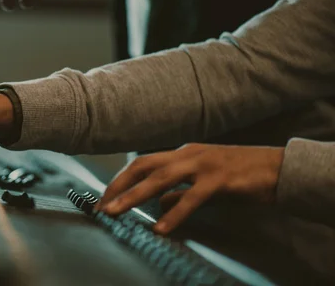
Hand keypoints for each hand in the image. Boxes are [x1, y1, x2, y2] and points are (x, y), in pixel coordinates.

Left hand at [96, 144, 284, 233]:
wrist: (278, 168)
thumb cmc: (241, 175)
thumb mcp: (204, 182)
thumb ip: (180, 191)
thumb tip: (157, 204)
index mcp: (182, 153)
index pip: (143, 163)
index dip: (121, 180)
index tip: (105, 198)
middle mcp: (188, 154)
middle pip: (144, 166)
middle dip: (119, 185)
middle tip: (102, 205)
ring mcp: (203, 163)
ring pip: (161, 178)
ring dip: (135, 196)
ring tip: (117, 212)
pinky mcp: (220, 178)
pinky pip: (192, 197)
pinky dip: (175, 213)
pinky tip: (161, 228)